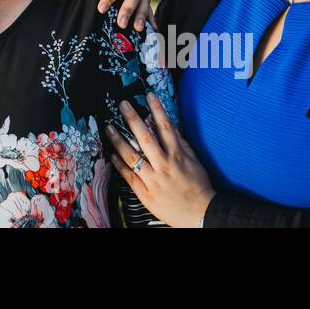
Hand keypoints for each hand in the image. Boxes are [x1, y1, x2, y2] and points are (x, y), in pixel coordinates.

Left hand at [104, 92, 214, 227]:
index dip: (157, 109)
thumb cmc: (198, 186)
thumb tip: (170, 125)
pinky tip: (112, 154)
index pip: (166, 126)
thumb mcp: (194, 161)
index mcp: (177, 155)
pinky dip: (119, 164)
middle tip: (123, 105)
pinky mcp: (145, 192)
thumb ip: (182, 143)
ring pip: (132, 156)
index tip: (149, 95)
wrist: (201, 214)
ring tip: (109, 128)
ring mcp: (153, 179)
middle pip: (145, 137)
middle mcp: (164, 164)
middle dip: (132, 119)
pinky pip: (129, 175)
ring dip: (118, 140)